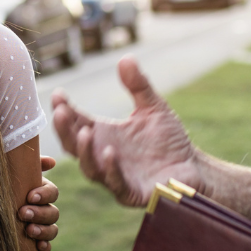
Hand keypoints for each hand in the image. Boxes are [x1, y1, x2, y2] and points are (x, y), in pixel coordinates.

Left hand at [21, 155, 60, 250]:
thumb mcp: (7, 174)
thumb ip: (24, 164)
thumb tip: (52, 162)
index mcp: (39, 192)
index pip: (52, 193)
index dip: (44, 195)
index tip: (30, 196)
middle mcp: (42, 209)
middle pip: (53, 212)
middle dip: (40, 213)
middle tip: (23, 214)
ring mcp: (40, 227)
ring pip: (53, 229)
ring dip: (43, 230)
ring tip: (29, 230)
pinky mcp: (34, 243)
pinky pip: (47, 246)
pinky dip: (45, 246)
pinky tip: (38, 247)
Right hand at [50, 59, 200, 207]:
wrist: (192, 167)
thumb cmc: (169, 141)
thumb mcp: (153, 108)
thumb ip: (138, 85)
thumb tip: (125, 57)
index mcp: (104, 135)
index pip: (76, 122)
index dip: (64, 110)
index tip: (58, 94)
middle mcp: (103, 155)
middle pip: (73, 145)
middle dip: (64, 130)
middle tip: (61, 112)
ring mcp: (114, 176)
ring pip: (89, 167)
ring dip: (84, 150)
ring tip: (85, 132)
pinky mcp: (131, 192)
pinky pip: (115, 183)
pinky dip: (110, 168)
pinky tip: (110, 152)